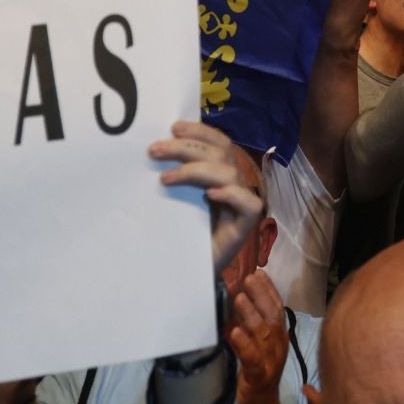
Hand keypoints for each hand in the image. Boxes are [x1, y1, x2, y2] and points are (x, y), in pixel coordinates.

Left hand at [149, 120, 261, 272]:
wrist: (182, 276)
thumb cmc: (176, 236)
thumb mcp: (172, 201)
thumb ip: (173, 178)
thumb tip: (154, 149)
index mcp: (218, 175)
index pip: (218, 143)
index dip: (200, 131)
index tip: (173, 127)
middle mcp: (233, 186)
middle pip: (220, 153)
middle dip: (187, 147)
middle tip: (155, 150)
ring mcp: (240, 206)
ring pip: (229, 174)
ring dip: (196, 169)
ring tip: (165, 178)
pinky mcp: (243, 228)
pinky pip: (248, 204)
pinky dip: (231, 194)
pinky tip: (210, 195)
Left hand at [227, 271, 290, 403]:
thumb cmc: (255, 376)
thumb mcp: (256, 346)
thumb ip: (250, 326)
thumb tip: (235, 297)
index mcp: (278, 337)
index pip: (277, 307)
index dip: (269, 289)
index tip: (258, 272)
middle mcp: (278, 346)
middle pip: (272, 315)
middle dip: (262, 295)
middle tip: (248, 277)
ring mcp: (270, 362)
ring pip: (262, 333)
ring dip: (251, 314)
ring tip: (238, 297)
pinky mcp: (259, 378)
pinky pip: (252, 359)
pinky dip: (244, 345)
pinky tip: (234, 333)